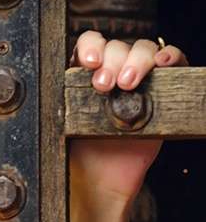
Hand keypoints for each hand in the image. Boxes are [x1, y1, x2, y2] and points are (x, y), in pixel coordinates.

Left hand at [69, 30, 187, 210]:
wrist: (103, 178)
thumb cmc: (80, 151)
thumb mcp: (61, 122)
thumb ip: (58, 99)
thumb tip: (47, 83)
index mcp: (86, 71)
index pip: (90, 43)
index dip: (92, 46)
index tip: (91, 63)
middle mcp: (113, 69)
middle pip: (118, 46)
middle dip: (112, 61)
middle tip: (105, 86)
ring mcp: (140, 77)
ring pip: (143, 49)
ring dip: (137, 61)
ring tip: (128, 85)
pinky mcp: (163, 87)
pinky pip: (173, 61)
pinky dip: (171, 56)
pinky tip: (163, 64)